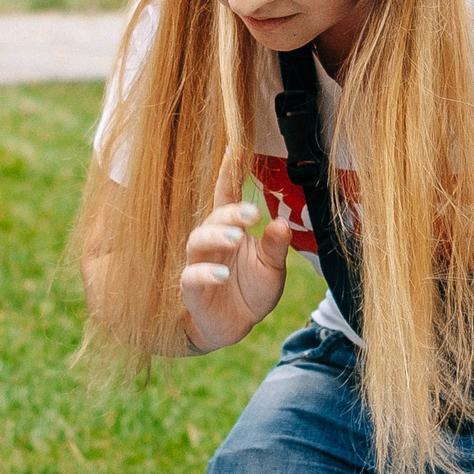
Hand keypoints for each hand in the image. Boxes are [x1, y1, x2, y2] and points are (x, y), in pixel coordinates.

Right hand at [180, 180, 291, 353]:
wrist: (235, 326)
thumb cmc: (252, 289)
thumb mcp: (272, 268)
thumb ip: (275, 247)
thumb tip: (281, 222)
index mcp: (231, 229)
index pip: (226, 195)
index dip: (228, 172)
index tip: (234, 147)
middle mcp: (212, 242)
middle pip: (214, 218)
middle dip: (231, 213)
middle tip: (253, 213)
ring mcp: (199, 264)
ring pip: (197, 242)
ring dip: (216, 237)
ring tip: (235, 238)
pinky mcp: (192, 289)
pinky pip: (192, 277)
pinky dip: (205, 274)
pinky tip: (221, 274)